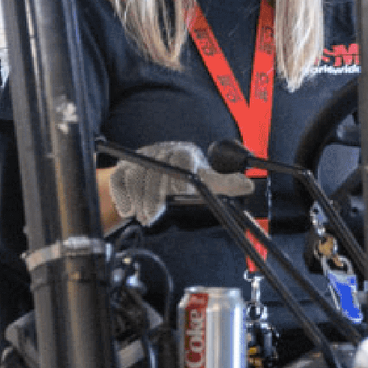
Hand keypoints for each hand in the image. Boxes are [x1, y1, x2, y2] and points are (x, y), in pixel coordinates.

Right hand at [107, 140, 254, 223]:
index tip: (177, 192)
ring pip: (135, 175)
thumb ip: (225, 184)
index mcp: (184, 151)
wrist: (159, 177)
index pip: (181, 156)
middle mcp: (162, 150)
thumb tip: (248, 185)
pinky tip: (128, 211)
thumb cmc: (187, 180)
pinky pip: (119, 179)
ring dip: (137, 199)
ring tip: (143, 217)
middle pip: (154, 170)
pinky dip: (122, 196)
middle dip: (152, 197)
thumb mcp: (207, 182)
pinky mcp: (125, 166)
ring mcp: (142, 157)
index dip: (178, 173)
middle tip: (151, 217)